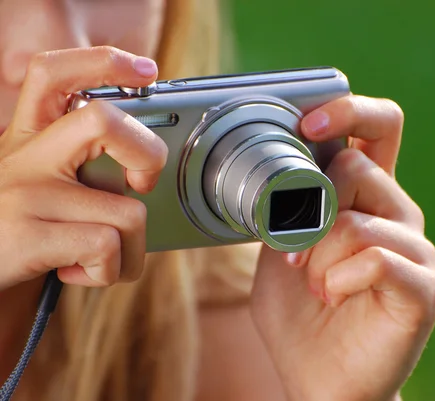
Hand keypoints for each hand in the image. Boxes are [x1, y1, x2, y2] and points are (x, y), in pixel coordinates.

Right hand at [0, 46, 166, 290]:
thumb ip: (73, 160)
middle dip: (149, 154)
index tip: (146, 72)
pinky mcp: (28, 235)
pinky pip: (107, 246)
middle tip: (142, 183)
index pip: (55, 75)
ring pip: (127, 210)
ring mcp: (26, 194)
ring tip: (99, 256)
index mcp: (28, 137)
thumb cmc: (16, 232)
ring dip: (131, 249)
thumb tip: (141, 162)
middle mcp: (25, 156)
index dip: (104, 63)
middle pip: (104, 121)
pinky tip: (77, 271)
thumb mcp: (35, 183)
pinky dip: (110, 271)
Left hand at [251, 95, 434, 400]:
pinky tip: (332, 297)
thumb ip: (286, 207)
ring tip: (314, 286)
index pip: (379, 127)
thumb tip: (277, 166)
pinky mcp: (423, 288)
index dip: (347, 111)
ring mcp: (416, 250)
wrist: (320, 381)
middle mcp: (398, 214)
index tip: (306, 125)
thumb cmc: (301, 315)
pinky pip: (375, 258)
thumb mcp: (278, 248)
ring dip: (317, 256)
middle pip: (358, 167)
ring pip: (356, 220)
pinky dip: (337, 279)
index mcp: (367, 197)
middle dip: (309, 210)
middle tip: (292, 252)